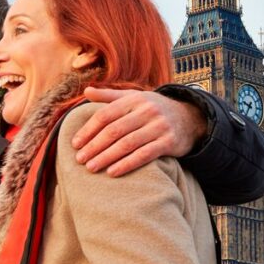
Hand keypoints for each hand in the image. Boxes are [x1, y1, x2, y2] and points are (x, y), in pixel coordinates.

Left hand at [72, 87, 207, 176]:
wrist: (189, 118)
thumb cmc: (152, 109)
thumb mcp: (133, 98)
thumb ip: (109, 96)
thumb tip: (86, 91)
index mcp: (134, 99)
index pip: (105, 115)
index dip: (88, 130)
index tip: (75, 144)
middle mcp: (147, 111)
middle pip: (114, 131)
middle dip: (94, 146)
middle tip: (80, 159)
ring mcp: (159, 126)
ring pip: (127, 144)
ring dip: (106, 157)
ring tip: (91, 167)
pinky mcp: (169, 142)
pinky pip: (144, 155)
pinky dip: (127, 164)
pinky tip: (112, 172)